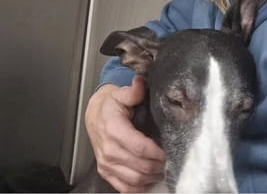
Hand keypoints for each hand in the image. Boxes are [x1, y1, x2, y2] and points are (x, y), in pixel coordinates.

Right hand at [85, 76, 165, 192]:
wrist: (94, 116)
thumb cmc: (109, 107)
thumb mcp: (120, 94)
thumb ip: (133, 91)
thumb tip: (140, 83)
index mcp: (113, 129)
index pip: (140, 147)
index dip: (158, 152)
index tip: (170, 151)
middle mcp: (109, 150)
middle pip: (140, 166)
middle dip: (159, 166)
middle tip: (172, 161)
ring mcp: (106, 163)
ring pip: (135, 180)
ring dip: (152, 177)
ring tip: (163, 168)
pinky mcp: (106, 172)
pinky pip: (124, 187)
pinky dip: (139, 187)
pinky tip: (149, 178)